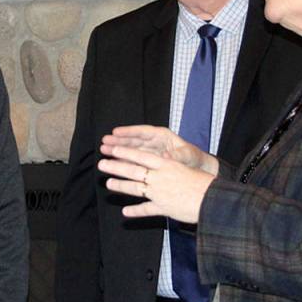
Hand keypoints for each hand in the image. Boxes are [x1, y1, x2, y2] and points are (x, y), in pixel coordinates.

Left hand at [97, 144, 214, 221]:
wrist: (213, 200)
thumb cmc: (204, 183)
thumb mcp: (185, 169)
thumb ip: (170, 167)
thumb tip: (161, 161)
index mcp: (167, 165)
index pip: (142, 156)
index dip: (126, 153)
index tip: (114, 150)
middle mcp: (160, 178)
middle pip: (133, 171)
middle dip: (116, 167)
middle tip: (102, 165)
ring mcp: (160, 194)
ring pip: (135, 189)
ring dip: (121, 186)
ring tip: (109, 184)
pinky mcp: (163, 208)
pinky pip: (146, 210)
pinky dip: (135, 211)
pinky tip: (125, 212)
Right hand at [101, 125, 218, 174]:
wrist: (197, 169)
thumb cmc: (194, 159)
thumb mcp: (187, 156)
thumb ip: (177, 155)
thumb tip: (167, 155)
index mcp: (163, 136)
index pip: (143, 132)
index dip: (129, 132)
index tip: (116, 132)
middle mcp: (154, 142)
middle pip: (134, 140)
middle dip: (119, 141)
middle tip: (104, 142)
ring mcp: (150, 152)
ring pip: (131, 149)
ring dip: (118, 150)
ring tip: (104, 150)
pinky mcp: (148, 162)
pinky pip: (134, 160)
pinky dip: (124, 161)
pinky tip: (114, 163)